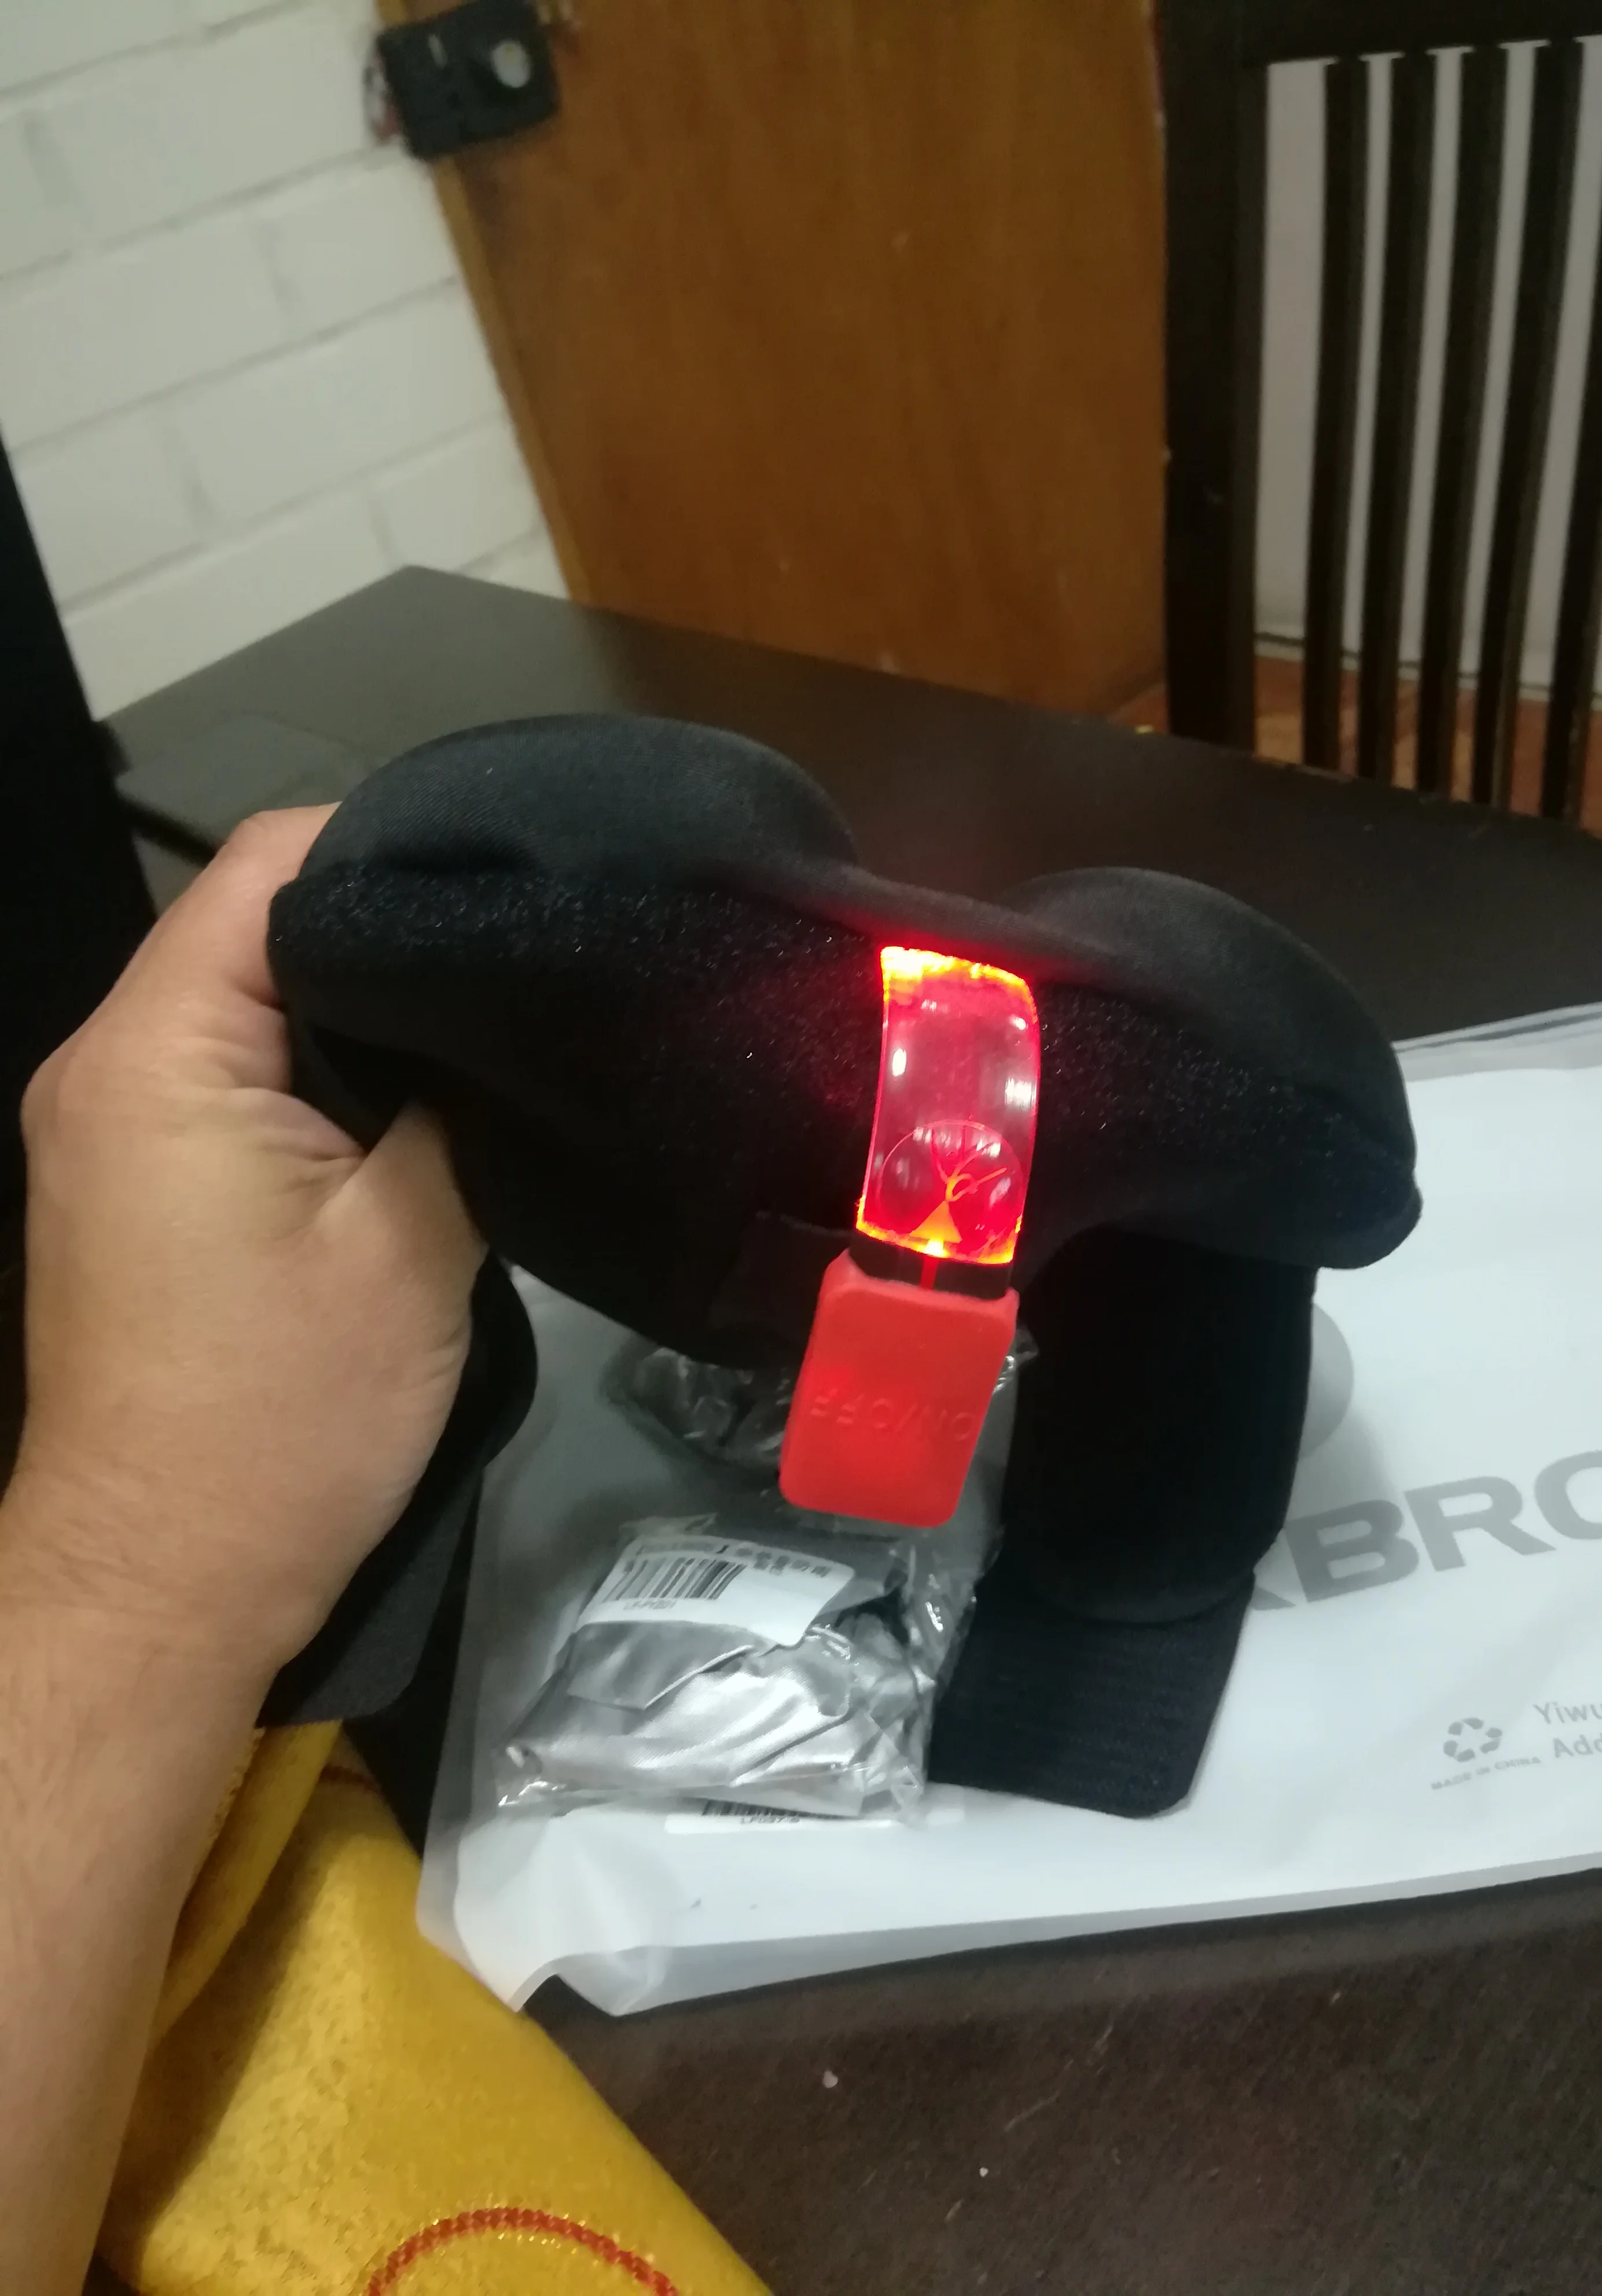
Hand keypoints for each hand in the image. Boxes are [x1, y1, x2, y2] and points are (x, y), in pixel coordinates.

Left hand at [3, 808, 482, 1694]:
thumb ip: (456, 1099)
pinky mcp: (128, 1187)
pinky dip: (311, 1079)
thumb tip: (498, 1018)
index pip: (264, 867)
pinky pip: (223, 1080)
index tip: (505, 885)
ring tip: (478, 1034)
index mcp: (157, 1054)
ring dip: (353, 1016)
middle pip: (247, 928)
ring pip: (242, 1009)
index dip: (390, 850)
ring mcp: (104, 1130)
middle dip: (382, 935)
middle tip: (516, 962)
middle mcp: (104, 1068)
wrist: (164, 1585)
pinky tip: (405, 1111)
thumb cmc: (281, 1420)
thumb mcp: (412, 1245)